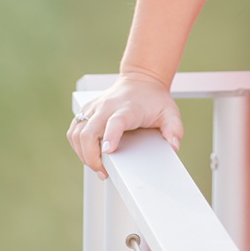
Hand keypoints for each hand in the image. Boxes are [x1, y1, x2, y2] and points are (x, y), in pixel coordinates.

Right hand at [68, 70, 182, 178]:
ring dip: (82, 153)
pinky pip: (74, 129)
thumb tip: (173, 145)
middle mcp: (107, 107)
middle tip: (102, 171)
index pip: (114, 122)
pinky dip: (76, 144)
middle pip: (89, 131)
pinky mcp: (87, 110)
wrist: (141, 79)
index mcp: (127, 108)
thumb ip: (174, 129)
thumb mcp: (171, 113)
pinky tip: (86, 153)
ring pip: (77, 132)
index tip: (108, 151)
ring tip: (96, 165)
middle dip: (91, 156)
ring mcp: (95, 108)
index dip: (110, 136)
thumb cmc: (154, 99)